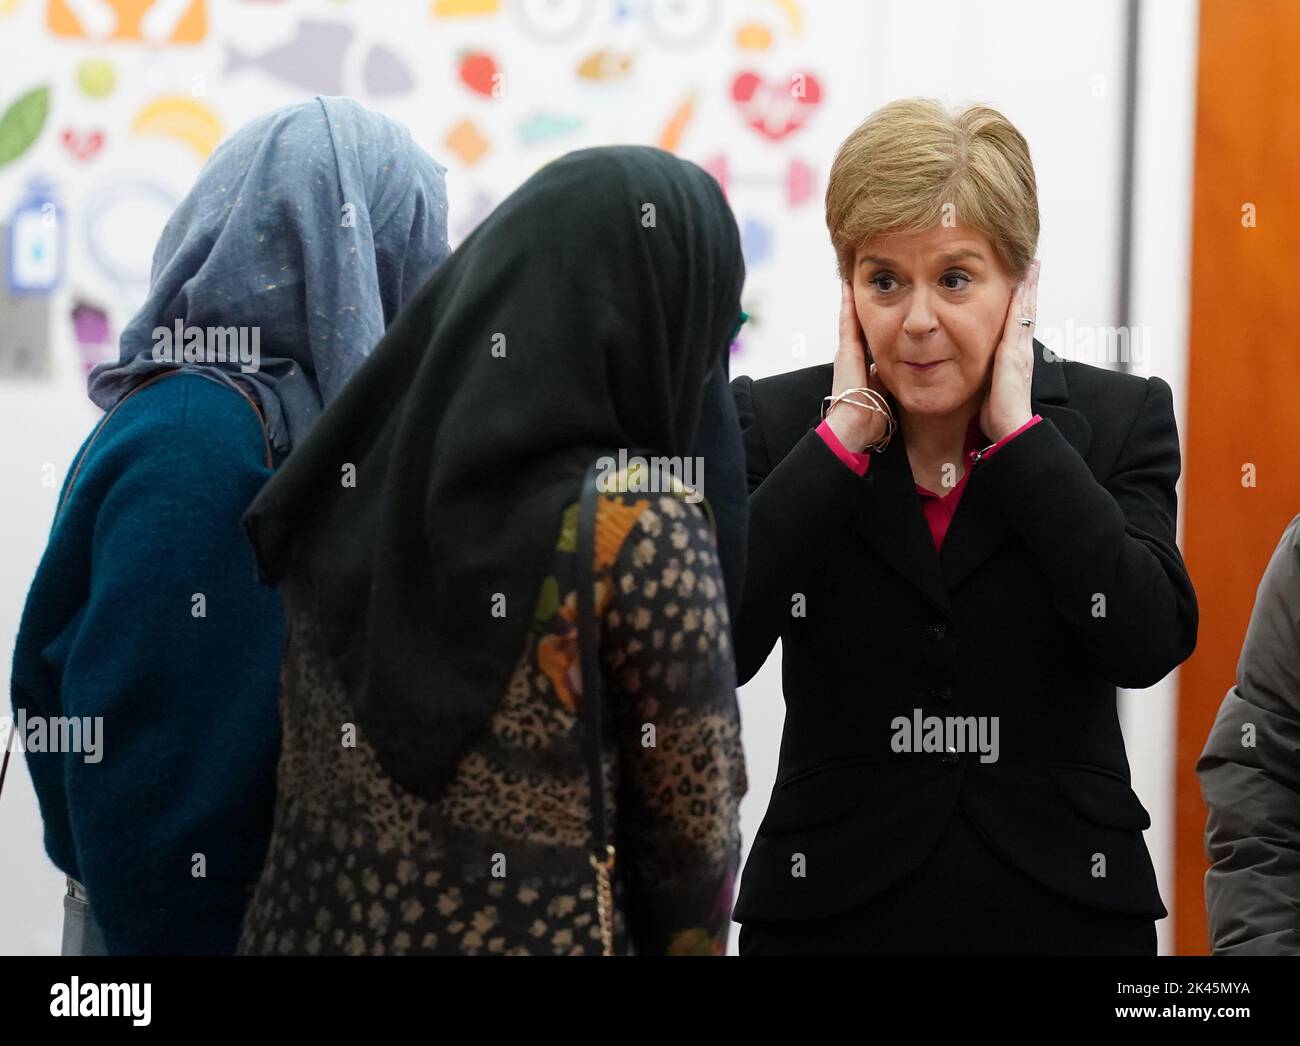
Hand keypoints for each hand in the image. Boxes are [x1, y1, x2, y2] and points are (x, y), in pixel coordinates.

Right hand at [826, 280, 888, 452]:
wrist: (854, 425)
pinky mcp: (845, 349)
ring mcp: (846, 351)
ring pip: (852, 318)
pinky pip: (847, 319)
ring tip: (855, 276)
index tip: (881, 304)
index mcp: (862, 366)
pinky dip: (847, 302)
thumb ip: (889, 382)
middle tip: (866, 282)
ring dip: (853, 299)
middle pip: (860, 323)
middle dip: (862, 305)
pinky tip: (848, 285)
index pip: (870, 337)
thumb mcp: (884, 395)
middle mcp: (851, 356)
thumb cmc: (870, 418)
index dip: (874, 321)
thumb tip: (906, 374)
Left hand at [980, 259, 1039, 442]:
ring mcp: (1021, 351)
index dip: (1022, 303)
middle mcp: (1021, 350)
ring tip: (1031, 265)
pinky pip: (1019, 321)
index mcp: (1014, 358)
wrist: (1010, 430)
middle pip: (1027, 311)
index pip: (1019, 323)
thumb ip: (987, 378)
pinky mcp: (1015, 353)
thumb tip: (978, 375)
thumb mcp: (990, 390)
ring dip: (1029, 287)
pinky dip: (1022, 301)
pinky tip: (1020, 285)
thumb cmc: (999, 416)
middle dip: (1030, 287)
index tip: (1022, 283)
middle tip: (1032, 264)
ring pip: (1026, 311)